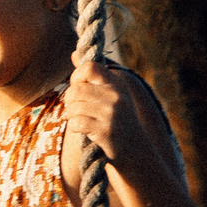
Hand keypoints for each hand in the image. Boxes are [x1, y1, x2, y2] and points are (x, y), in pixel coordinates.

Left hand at [61, 60, 160, 179]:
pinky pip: (76, 122)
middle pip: (76, 89)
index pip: (89, 68)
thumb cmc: (119, 122)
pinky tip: (82, 130)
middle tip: (75, 108)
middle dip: (70, 100)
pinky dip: (74, 126)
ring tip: (79, 120)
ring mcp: (112, 114)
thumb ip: (93, 76)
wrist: (137, 154)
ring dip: (71, 115)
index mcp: (117, 84)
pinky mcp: (106, 131)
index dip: (77, 77)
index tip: (79, 88)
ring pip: (74, 106)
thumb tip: (73, 53)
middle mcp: (116, 96)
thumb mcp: (111, 95)